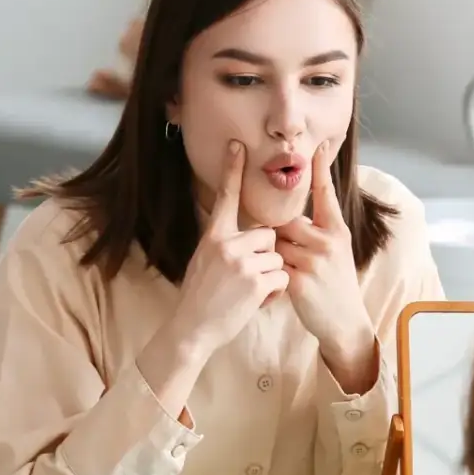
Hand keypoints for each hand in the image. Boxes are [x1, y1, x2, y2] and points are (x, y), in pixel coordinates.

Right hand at [167, 141, 288, 358]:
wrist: (192, 329)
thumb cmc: (199, 298)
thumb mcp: (203, 261)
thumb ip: (223, 244)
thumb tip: (245, 233)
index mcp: (213, 237)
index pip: (225, 198)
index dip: (232, 171)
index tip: (238, 145)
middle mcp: (227, 245)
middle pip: (267, 235)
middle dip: (266, 256)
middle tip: (248, 277)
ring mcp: (242, 263)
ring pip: (277, 257)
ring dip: (271, 276)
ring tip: (249, 293)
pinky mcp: (256, 283)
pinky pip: (281, 278)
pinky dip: (275, 293)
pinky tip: (256, 303)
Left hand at [275, 141, 377, 388]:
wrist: (344, 321)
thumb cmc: (335, 285)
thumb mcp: (337, 252)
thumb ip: (319, 232)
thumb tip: (293, 215)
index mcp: (337, 230)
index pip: (326, 194)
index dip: (321, 169)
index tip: (318, 145)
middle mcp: (328, 241)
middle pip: (286, 221)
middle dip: (278, 235)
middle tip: (284, 254)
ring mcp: (315, 260)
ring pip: (276, 243)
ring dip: (272, 255)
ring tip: (284, 273)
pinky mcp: (300, 280)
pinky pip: (273, 266)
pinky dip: (270, 274)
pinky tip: (276, 287)